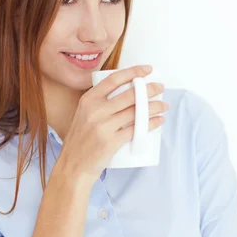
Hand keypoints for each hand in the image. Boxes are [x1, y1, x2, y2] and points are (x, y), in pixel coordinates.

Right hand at [56, 65, 167, 184]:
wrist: (73, 166)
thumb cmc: (80, 141)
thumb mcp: (83, 115)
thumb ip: (99, 103)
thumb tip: (127, 93)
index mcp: (88, 100)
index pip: (114, 80)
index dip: (133, 72)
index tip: (147, 70)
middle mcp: (95, 110)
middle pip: (129, 94)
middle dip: (150, 89)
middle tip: (160, 88)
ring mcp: (103, 126)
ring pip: (136, 111)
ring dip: (155, 106)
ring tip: (163, 106)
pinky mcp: (112, 142)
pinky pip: (137, 129)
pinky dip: (151, 124)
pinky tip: (159, 120)